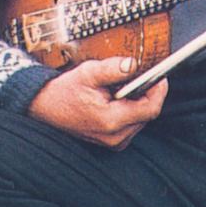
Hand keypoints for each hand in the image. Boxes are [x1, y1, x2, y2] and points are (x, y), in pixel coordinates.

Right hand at [28, 56, 166, 149]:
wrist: (44, 107)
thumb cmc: (65, 90)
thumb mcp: (88, 73)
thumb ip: (113, 68)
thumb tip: (133, 64)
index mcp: (110, 121)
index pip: (150, 109)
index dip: (159, 91)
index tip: (160, 76)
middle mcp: (114, 137)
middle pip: (148, 114)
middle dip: (147, 94)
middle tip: (140, 77)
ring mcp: (113, 142)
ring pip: (142, 119)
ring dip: (138, 102)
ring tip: (123, 89)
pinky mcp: (112, 142)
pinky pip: (133, 124)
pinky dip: (131, 110)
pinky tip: (118, 99)